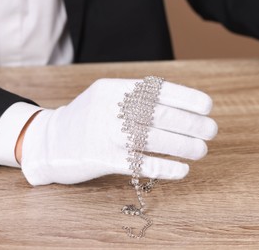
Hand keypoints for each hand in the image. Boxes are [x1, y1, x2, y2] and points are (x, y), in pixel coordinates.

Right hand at [20, 78, 217, 184]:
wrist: (47, 140)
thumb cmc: (85, 119)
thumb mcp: (105, 97)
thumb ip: (134, 98)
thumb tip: (178, 106)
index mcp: (113, 88)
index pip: (157, 89)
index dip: (186, 98)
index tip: (207, 107)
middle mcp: (110, 108)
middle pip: (159, 114)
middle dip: (191, 123)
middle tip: (211, 131)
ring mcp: (104, 134)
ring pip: (152, 138)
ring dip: (183, 145)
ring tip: (201, 150)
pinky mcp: (100, 159)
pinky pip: (139, 164)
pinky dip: (165, 167)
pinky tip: (182, 170)